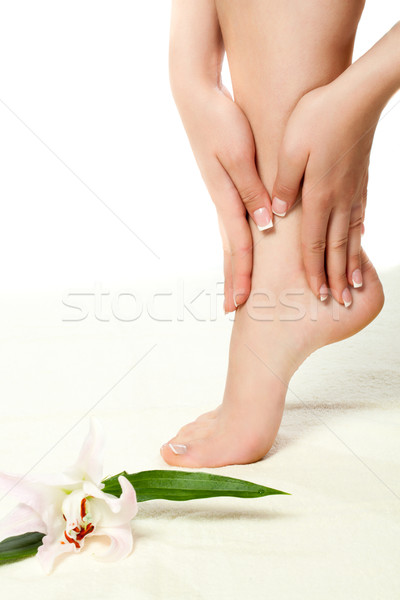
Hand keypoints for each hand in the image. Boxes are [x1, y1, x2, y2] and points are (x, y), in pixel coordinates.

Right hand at [177, 85, 272, 311]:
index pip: (237, 245)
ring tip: (236, 287)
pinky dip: (237, 242)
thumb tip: (264, 224)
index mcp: (225, 197)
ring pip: (230, 238)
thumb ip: (251, 190)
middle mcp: (221, 201)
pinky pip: (233, 221)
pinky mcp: (224, 184)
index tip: (240, 305)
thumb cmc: (220, 121)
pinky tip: (241, 248)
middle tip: (233, 309)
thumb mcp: (239, 154)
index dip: (241, 276)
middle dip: (232, 279)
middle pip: (229, 249)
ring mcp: (221, 194)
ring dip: (233, 265)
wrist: (196, 97)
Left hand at [272, 80, 376, 305]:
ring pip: (351, 235)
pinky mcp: (360, 179)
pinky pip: (359, 216)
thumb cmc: (318, 117)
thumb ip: (283, 184)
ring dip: (350, 262)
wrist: (358, 94)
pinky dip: (358, 236)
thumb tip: (278, 214)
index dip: (313, 271)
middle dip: (335, 277)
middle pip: (336, 247)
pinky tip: (359, 242)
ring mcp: (353, 190)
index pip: (313, 243)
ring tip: (353, 284)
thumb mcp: (290, 149)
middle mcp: (339, 198)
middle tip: (339, 302)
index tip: (316, 294)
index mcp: (318, 195)